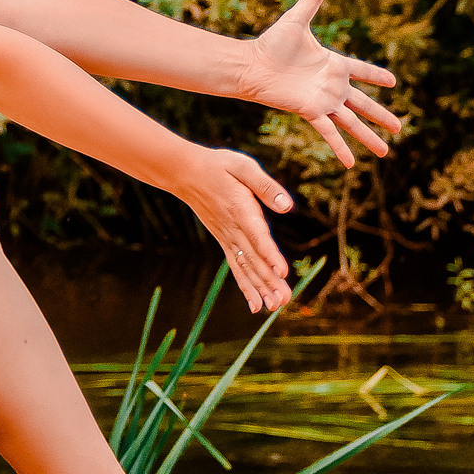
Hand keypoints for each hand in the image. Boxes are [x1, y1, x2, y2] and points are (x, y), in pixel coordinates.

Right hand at [168, 145, 296, 312]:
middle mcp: (233, 229)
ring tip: (276, 307)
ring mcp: (227, 238)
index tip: (281, 272)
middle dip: (269, 281)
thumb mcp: (243, 166)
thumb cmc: (219, 166)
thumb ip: (266, 186)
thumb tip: (287, 206)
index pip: (257, 236)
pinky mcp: (224, 241)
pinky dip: (246, 287)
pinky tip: (256, 305)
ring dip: (261, 289)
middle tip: (284, 300)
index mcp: (240, 209)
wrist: (186, 173)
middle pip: (253, 259)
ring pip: (245, 268)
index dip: (269, 254)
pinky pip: (237, 267)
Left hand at [240, 0, 404, 167]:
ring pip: (353, 122)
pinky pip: (330, 132)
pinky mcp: (311, 112)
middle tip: (400, 127)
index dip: (376, 75)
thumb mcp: (296, 20)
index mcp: (333, 64)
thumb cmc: (270, 43)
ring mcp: (323, 101)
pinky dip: (341, 148)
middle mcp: (331, 85)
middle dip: (382, 116)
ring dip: (369, 137)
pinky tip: (352, 164)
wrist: (251, 65)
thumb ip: (312, 1)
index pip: (362, 71)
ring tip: (386, 151)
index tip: (393, 81)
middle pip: (364, 103)